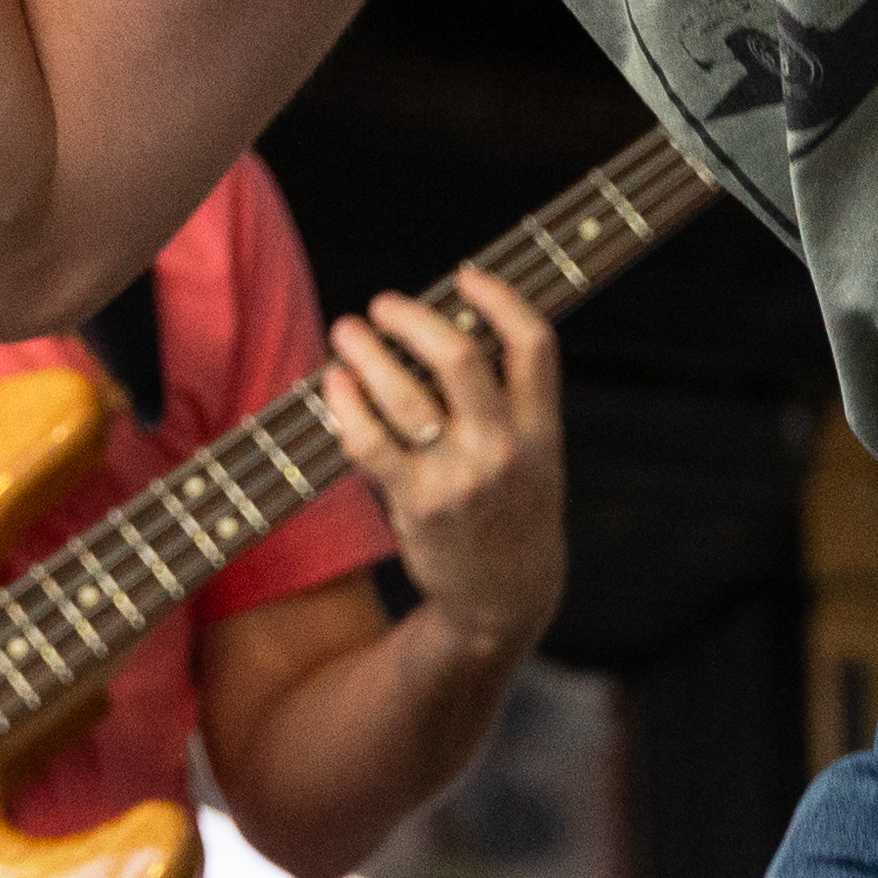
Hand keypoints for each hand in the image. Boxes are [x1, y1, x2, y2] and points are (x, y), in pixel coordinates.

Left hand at [314, 266, 566, 660]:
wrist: (504, 600)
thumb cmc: (513, 513)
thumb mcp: (537, 458)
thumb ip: (509, 401)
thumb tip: (445, 329)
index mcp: (542, 430)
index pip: (533, 343)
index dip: (499, 298)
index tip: (466, 277)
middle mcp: (503, 450)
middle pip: (459, 356)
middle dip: (412, 318)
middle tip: (383, 305)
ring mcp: (458, 478)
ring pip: (403, 394)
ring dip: (366, 351)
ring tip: (348, 332)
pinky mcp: (415, 504)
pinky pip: (368, 441)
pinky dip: (346, 404)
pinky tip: (336, 383)